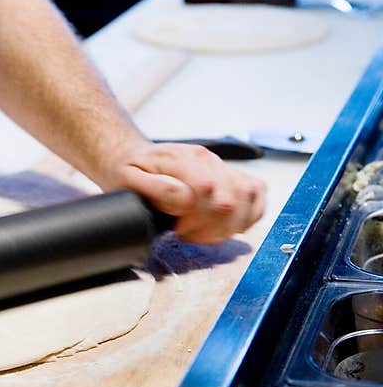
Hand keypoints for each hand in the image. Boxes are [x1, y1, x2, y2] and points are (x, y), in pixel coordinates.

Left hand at [102, 141, 266, 244]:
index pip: (206, 194)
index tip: (176, 226)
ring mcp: (223, 167)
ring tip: (201, 228)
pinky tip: (224, 222)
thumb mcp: (129, 180)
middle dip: (207, 228)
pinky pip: (257, 194)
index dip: (192, 220)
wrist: (135, 157)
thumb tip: (185, 200)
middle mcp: (209, 160)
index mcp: (184, 159)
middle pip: (228, 204)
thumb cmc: (131, 172)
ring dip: (226, 225)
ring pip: (247, 201)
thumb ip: (156, 190)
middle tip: (185, 229)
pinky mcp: (233, 176)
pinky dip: (247, 214)